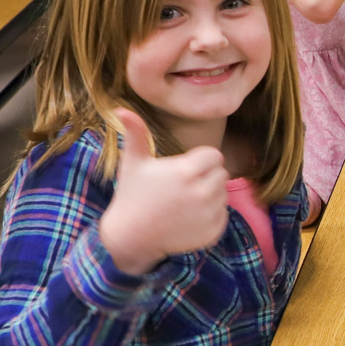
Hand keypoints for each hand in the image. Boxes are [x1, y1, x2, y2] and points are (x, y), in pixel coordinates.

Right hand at [97, 109, 231, 274]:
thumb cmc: (132, 195)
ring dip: (210, 195)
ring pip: (224, 194)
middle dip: (206, 176)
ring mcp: (209, 215)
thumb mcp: (133, 162)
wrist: (130, 237)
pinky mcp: (213, 232)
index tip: (183, 169)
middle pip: (221, 173)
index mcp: (186, 171)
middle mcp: (202, 193)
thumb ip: (135, 133)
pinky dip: (211, 216)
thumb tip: (121, 108)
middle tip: (183, 186)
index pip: (214, 156)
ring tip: (184, 201)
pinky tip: (188, 218)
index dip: (200, 160)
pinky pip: (223, 215)